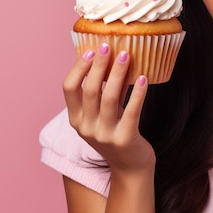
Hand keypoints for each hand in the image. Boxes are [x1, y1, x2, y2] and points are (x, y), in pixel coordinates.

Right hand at [63, 43, 155, 174]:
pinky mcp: (125, 139)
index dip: (79, 67)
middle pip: (89, 89)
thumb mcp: (103, 113)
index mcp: (75, 119)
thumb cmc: (116, 132)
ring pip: (109, 98)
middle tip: (108, 46)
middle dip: (98, 65)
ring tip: (126, 55)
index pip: (68, 88)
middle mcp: (86, 128)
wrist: (130, 166)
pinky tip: (143, 77)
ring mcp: (104, 135)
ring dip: (117, 73)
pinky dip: (137, 93)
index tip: (90, 50)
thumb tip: (109, 56)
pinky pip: (132, 111)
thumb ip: (102, 90)